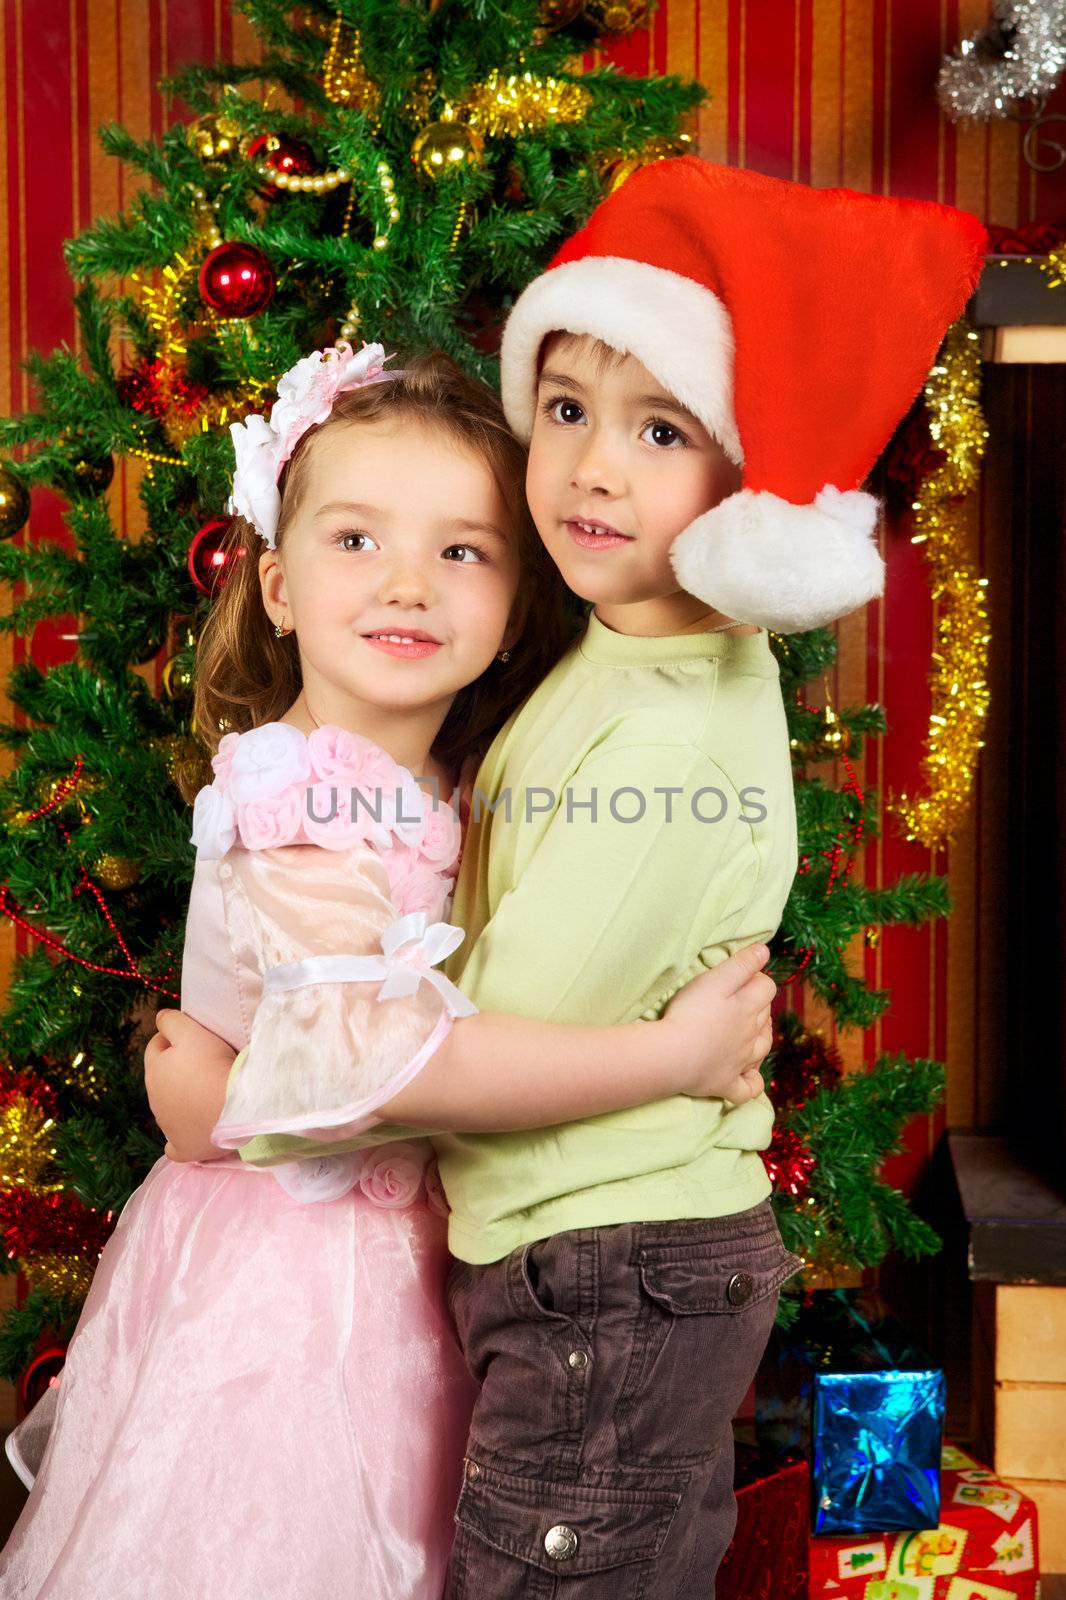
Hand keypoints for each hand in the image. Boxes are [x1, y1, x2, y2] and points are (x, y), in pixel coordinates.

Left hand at [144, 1010, 237, 1162]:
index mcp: (154, 1071)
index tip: (194, 1037)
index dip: (172, 1038)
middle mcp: (155, 1101)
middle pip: (162, 1078)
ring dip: (183, 1098)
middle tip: (205, 1063)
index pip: (156, 1047)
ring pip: (170, 1108)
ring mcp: (168, 1127)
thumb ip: (171, 1021)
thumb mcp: (192, 1033)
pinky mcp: (183, 1148)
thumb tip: (160, 1018)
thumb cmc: (213, 1065)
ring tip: (209, 1092)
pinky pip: (175, 1146)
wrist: (234, 1107)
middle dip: (176, 1069)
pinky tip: (191, 1132)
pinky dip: (181, 1138)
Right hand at [661, 944, 775, 1104]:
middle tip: (739, 999)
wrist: (672, 1055)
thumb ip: (742, 964)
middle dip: (758, 1005)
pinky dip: (752, 1082)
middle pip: (765, 1016)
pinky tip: (748, 1075)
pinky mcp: (726, 1084)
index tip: (742, 975)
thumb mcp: (716, 979)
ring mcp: (740, 1063)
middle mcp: (751, 1036)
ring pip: (762, 1049)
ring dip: (761, 1038)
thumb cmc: (690, 1012)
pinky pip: (748, 1089)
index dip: (758, 978)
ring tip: (750, 1032)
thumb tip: (765, 951)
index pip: (767, 987)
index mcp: (749, 1008)